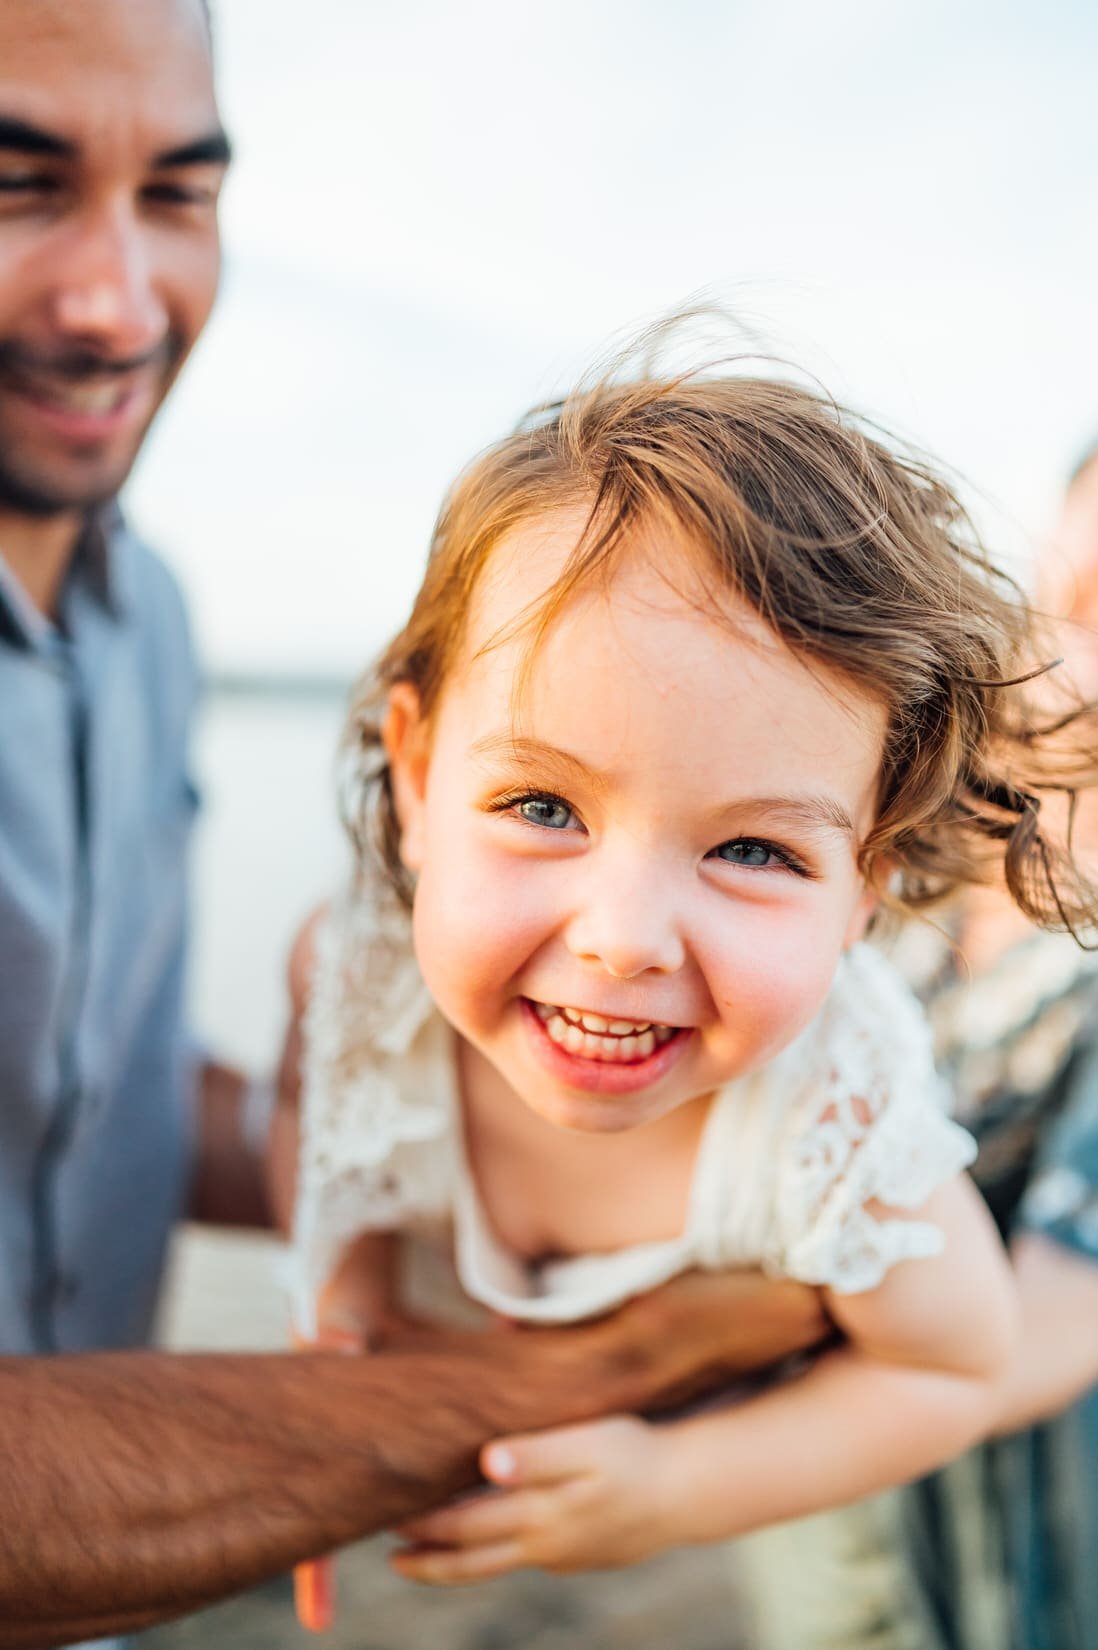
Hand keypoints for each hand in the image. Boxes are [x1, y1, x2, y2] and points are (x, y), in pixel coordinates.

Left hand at [391, 1415, 677, 1583]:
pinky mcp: (577, 1553)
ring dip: (455, 1563)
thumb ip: (537, 1453)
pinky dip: (492, 1551)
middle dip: (427, 1557)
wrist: (687, 1492)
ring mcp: (561, 1555)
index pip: (464, 1527)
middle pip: (472, 1560)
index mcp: (539, 1517)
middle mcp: (543, 1546)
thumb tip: (487, 1461)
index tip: (386, 1515)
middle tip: (388, 1554)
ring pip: (495, 1564)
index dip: (423, 1524)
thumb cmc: (635, 1456)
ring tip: (420, 1559)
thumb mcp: (588, 1445)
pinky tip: (488, 1534)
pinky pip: (523, 1555)